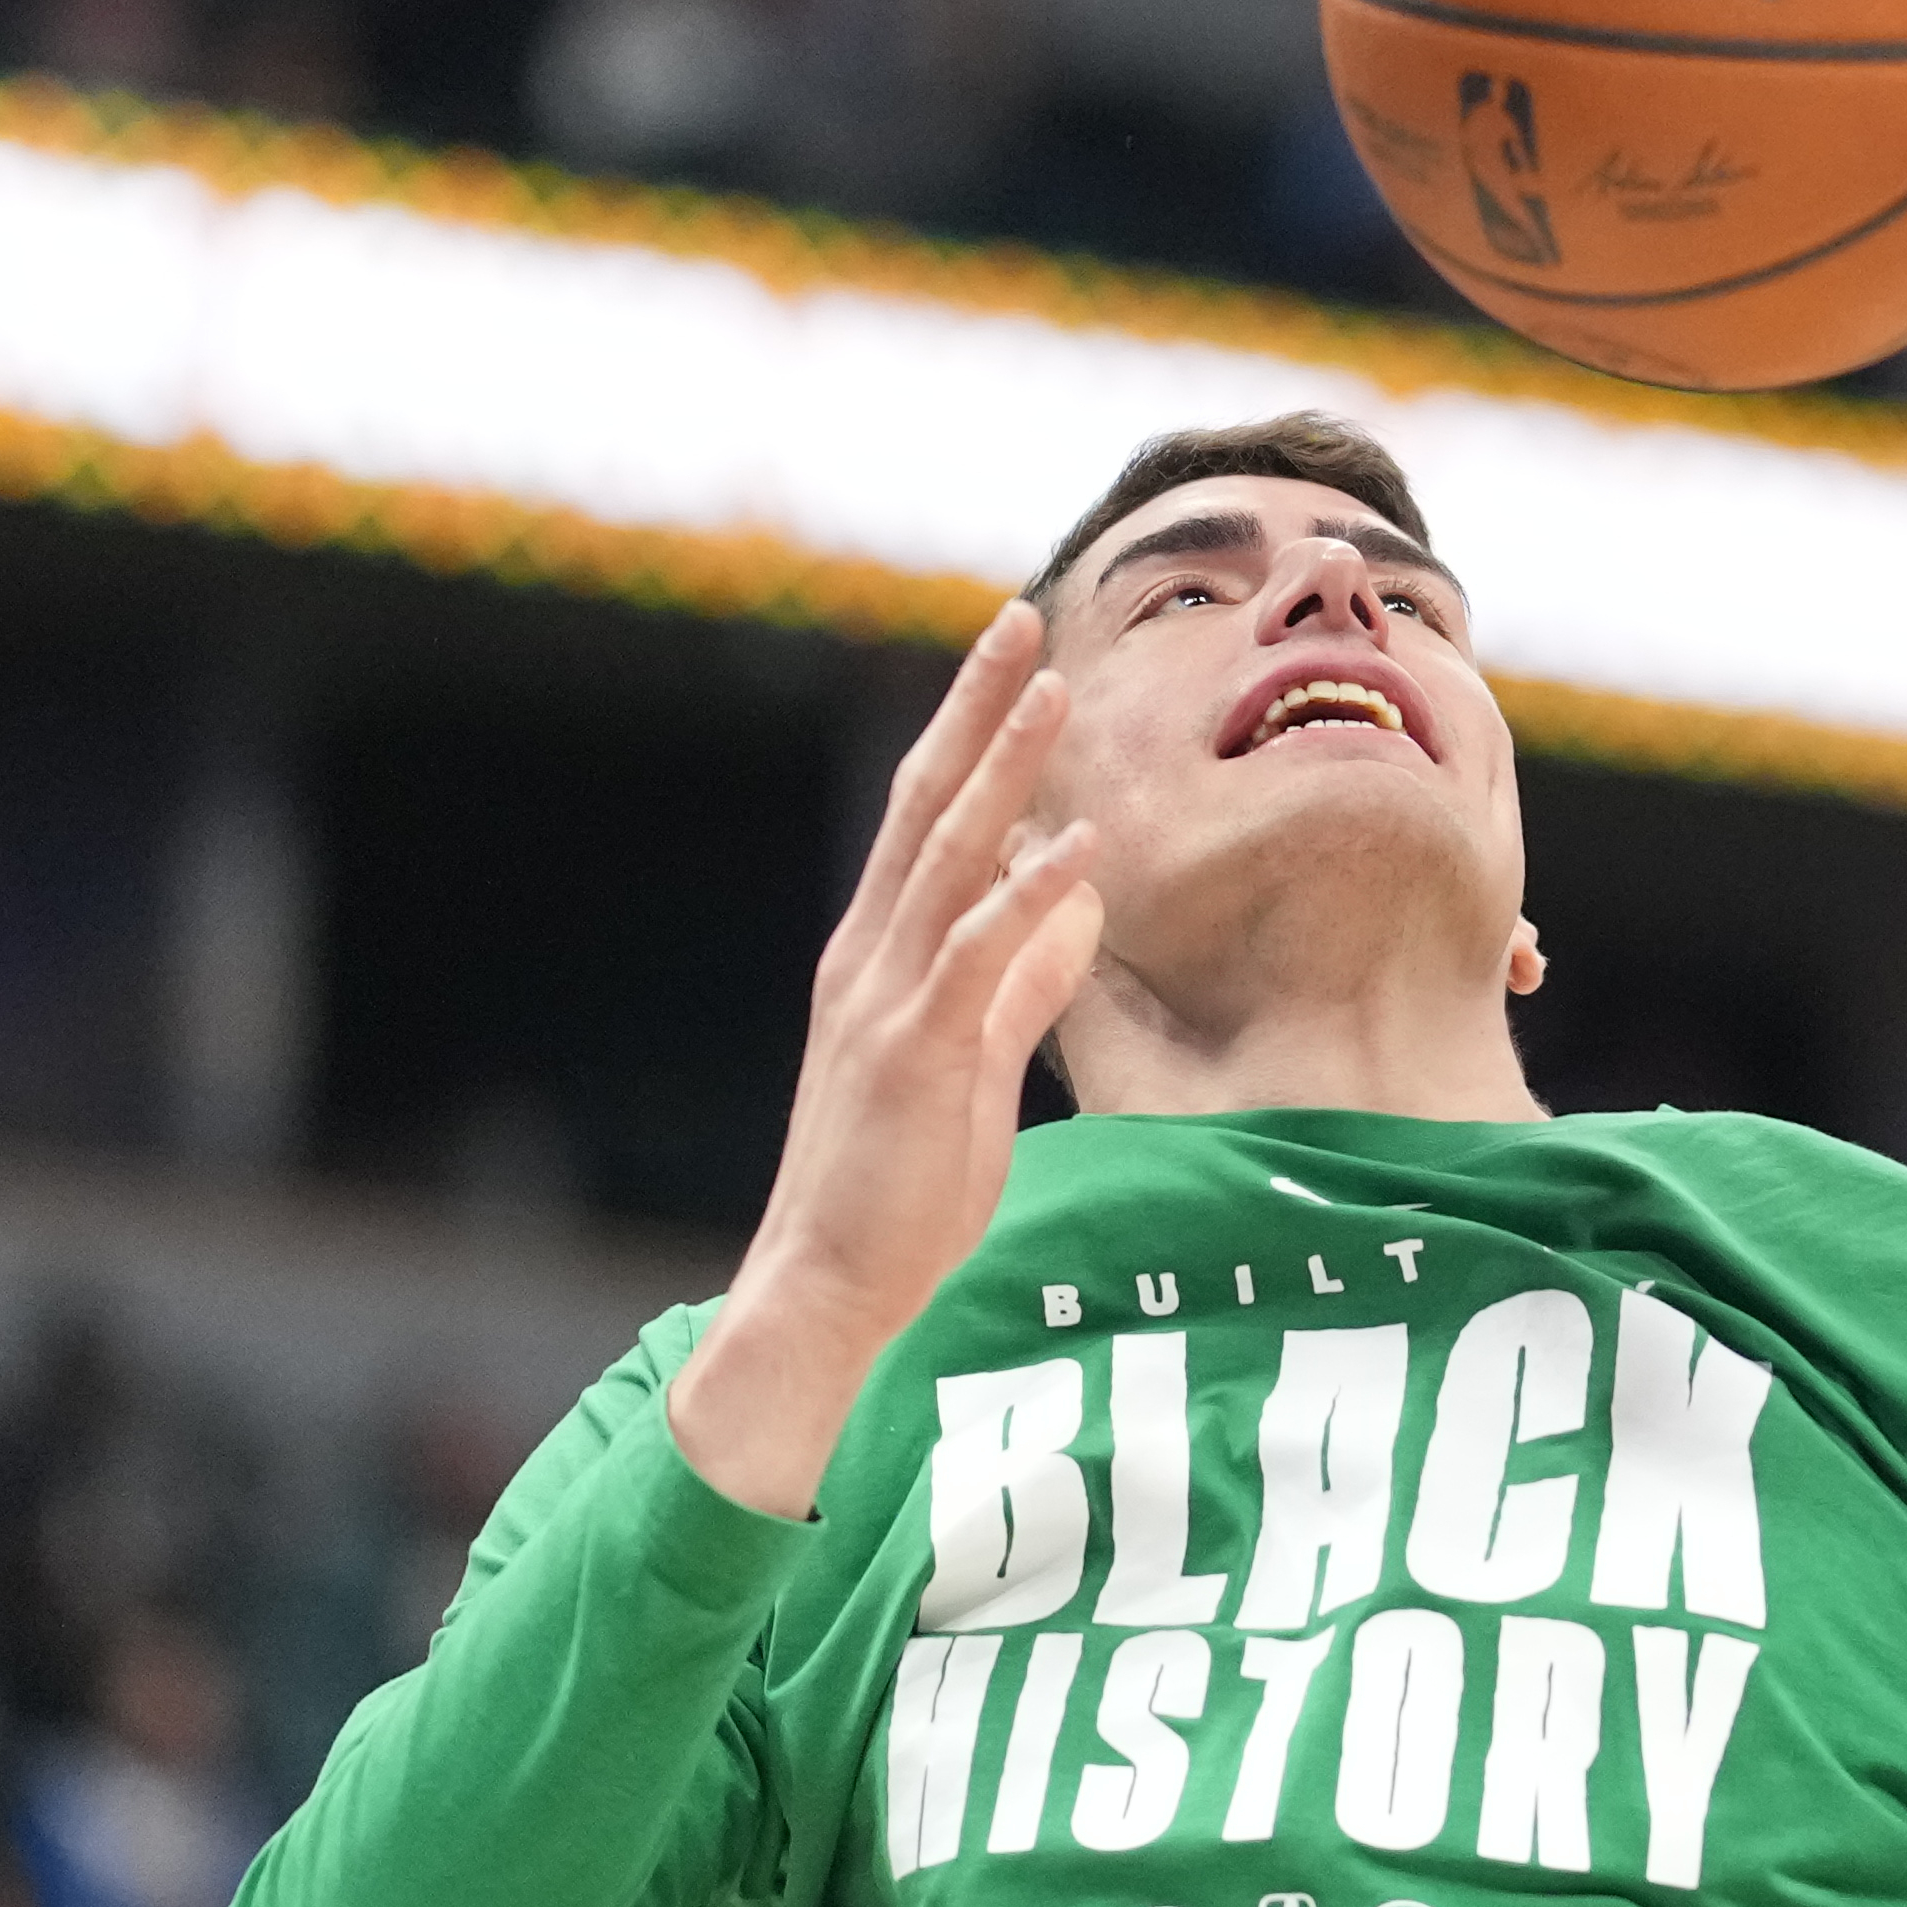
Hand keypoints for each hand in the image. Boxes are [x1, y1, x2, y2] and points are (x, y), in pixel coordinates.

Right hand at [667, 600, 1106, 1518]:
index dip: (968, 733)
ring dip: (1003, 767)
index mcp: (881, 954)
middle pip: (928, 804)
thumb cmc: (899, 1185)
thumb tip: (1077, 902)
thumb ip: (1022, 980)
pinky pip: (977, 954)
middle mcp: (871, 956)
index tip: (1016, 656)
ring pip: (949, 857)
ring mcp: (887, 1000)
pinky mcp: (916, 1053)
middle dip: (976, 708)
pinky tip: (1080, 842)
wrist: (826, 1286)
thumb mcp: (973, 1061)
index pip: (928, 817)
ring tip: (1056, 688)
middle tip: (1022, 619)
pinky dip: (1032, 893)